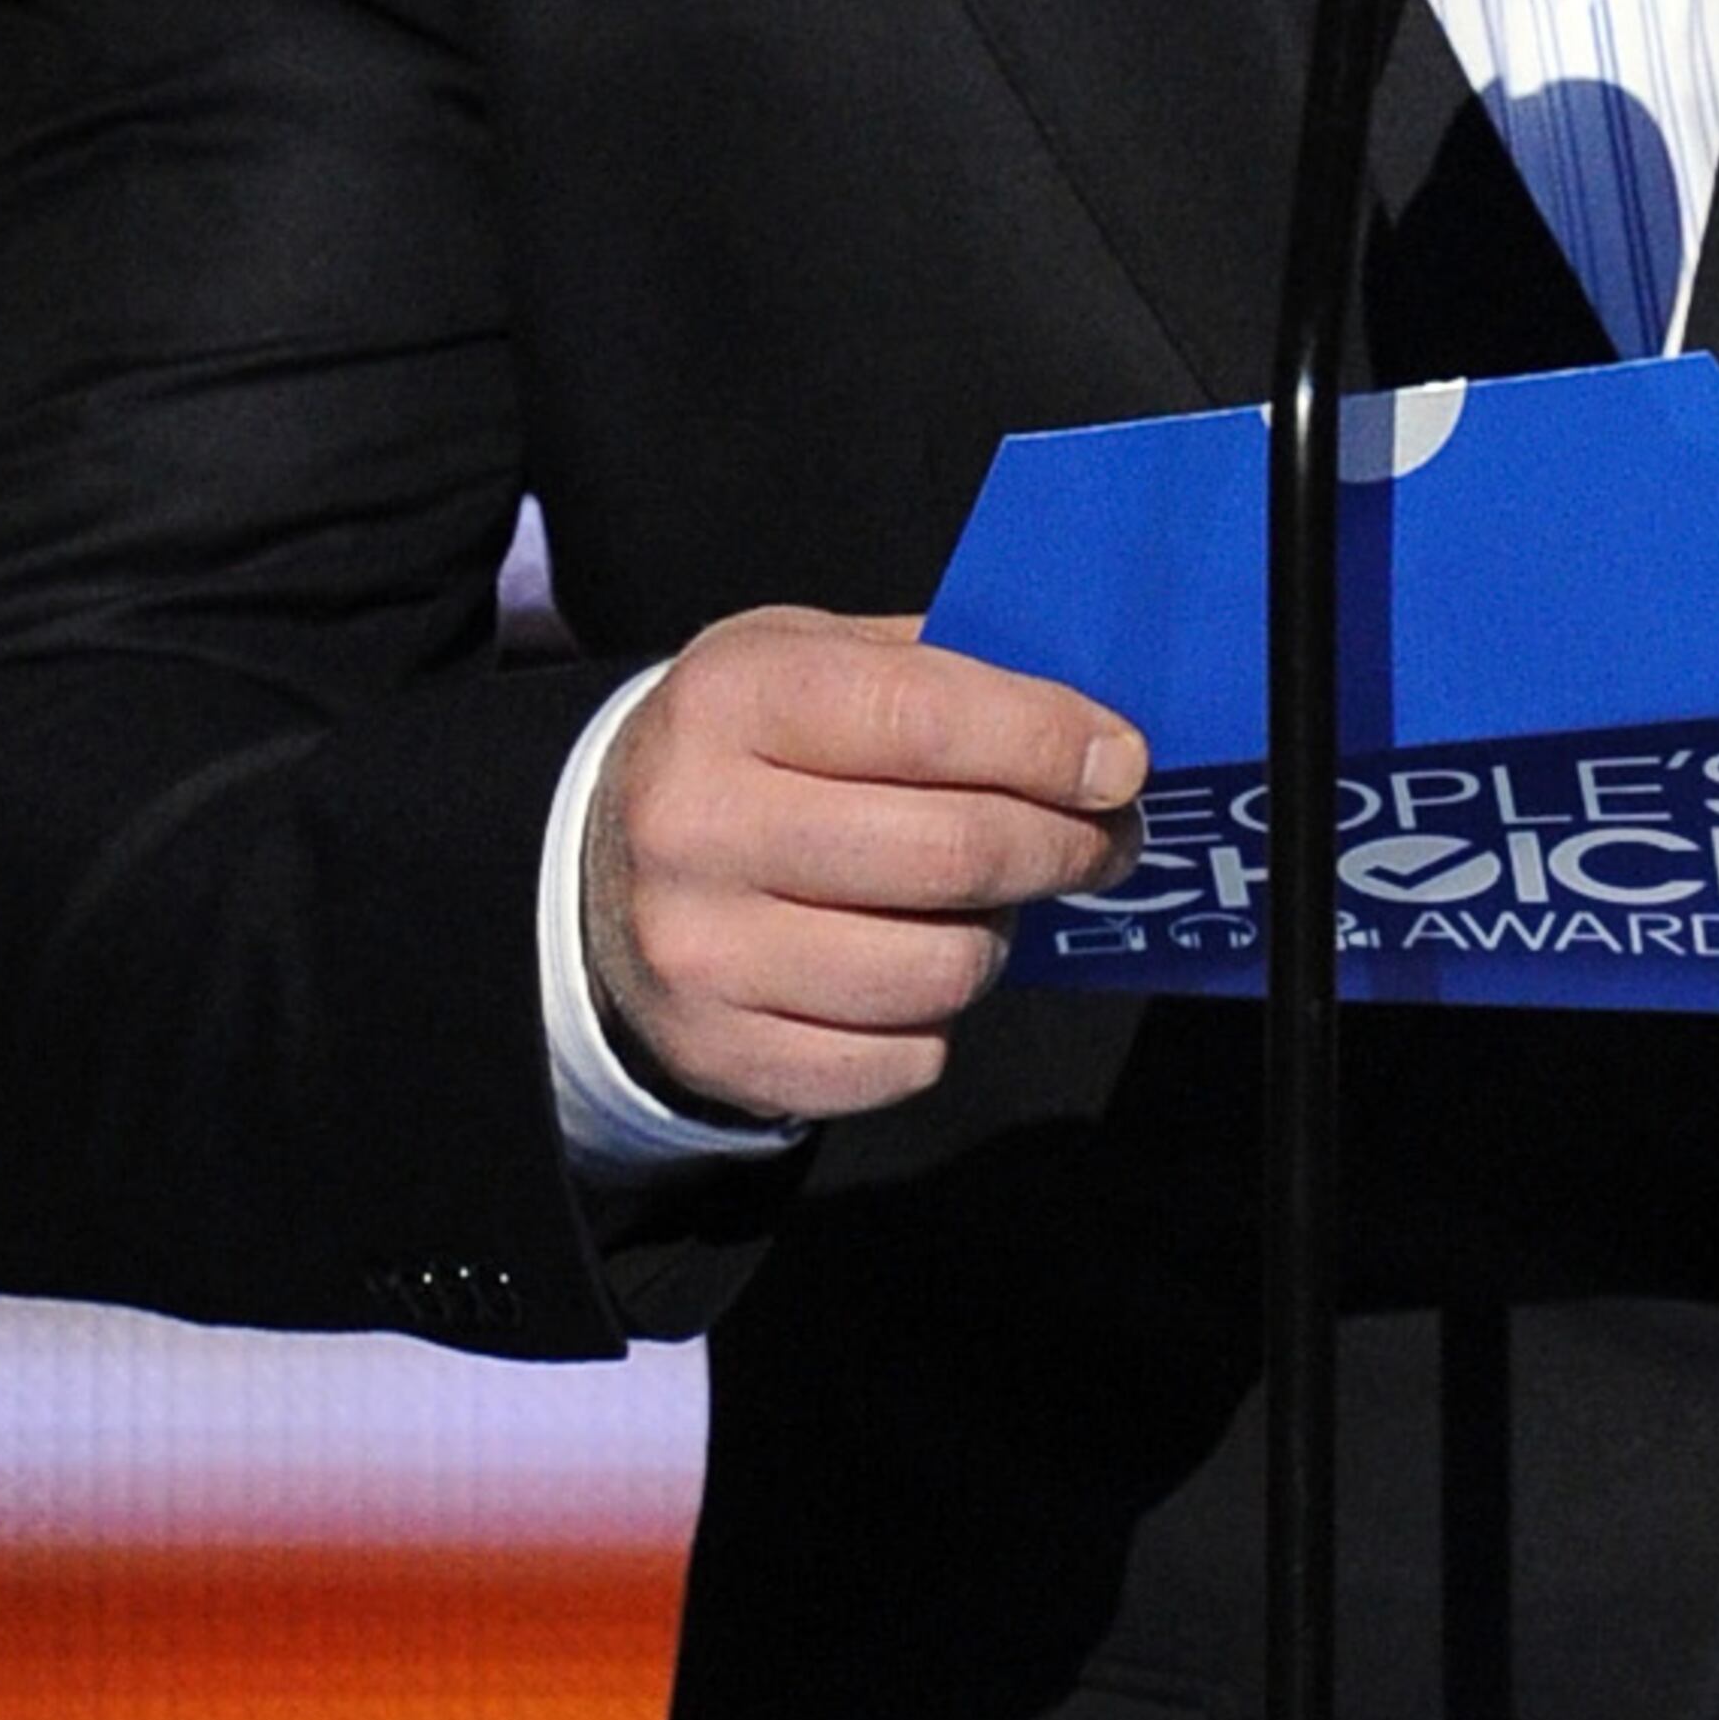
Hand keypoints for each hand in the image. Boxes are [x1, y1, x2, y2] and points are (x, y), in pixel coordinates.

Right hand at [581, 606, 1145, 1126]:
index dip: (1046, 742)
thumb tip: (1086, 726)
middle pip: (948, 854)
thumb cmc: (745, 743)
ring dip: (999, 939)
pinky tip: (919, 971)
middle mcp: (702, 825)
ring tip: (994, 906)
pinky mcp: (715, 1052)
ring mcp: (702, 952)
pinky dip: (937, 1026)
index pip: (924, 719)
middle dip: (1063, 846)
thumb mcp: (811, 656)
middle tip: (1107, 840)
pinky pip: (894, 1063)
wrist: (596, 865)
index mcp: (733, 699)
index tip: (1122, 763)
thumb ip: (938, 668)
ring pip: (934, 972)